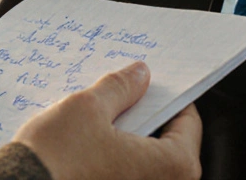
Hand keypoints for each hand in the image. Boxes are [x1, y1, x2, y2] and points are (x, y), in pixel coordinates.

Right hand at [14, 62, 201, 179]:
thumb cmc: (57, 159)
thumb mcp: (88, 108)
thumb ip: (120, 88)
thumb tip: (139, 75)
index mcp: (171, 167)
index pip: (188, 123)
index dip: (169, 98)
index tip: (154, 86)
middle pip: (166, 145)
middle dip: (146, 118)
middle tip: (126, 97)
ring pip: (143, 162)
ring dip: (129, 140)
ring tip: (102, 117)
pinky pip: (124, 175)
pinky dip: (114, 159)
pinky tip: (90, 143)